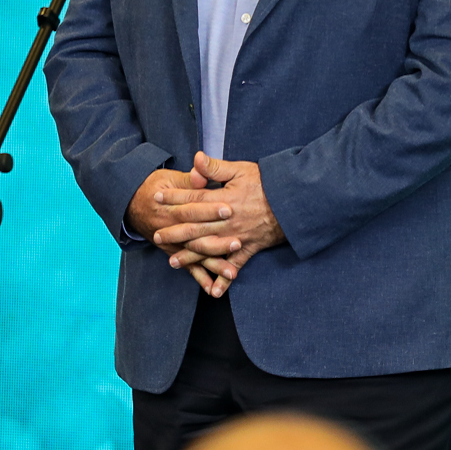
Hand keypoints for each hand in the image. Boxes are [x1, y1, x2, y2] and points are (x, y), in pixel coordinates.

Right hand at [126, 165, 234, 296]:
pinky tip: (214, 289)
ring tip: (232, 272)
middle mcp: (170, 229)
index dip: (209, 209)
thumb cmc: (155, 187)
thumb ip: (189, 178)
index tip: (229, 208)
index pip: (192, 208)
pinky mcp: (174, 252)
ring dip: (213, 265)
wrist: (132, 203)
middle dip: (217, 241)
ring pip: (195, 256)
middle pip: (195, 236)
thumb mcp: (169, 177)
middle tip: (238, 243)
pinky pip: (188, 268)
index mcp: (170, 207)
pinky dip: (201, 279)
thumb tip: (201, 172)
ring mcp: (172, 244)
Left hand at [151, 151, 284, 297]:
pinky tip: (213, 291)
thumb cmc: (268, 183)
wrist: (294, 203)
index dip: (173, 198)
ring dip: (189, 257)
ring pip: (208, 250)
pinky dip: (224, 280)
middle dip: (173, 232)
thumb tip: (196, 158)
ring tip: (173, 262)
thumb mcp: (242, 170)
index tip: (157, 197)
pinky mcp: (248, 249)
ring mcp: (236, 238)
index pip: (192, 199)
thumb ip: (216, 167)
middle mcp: (226, 222)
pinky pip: (234, 267)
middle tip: (156, 236)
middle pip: (194, 228)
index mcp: (223, 200)